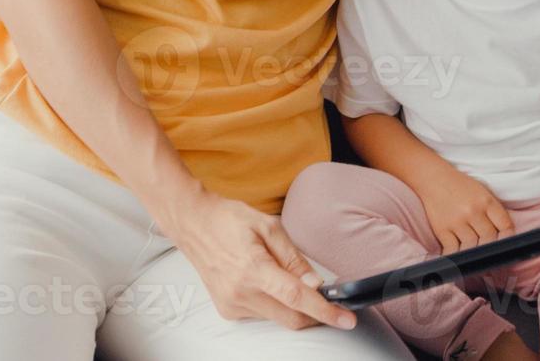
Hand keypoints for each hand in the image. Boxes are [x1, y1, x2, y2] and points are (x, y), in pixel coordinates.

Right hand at [155, 186, 357, 330]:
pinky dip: (274, 303)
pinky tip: (265, 280)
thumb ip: (294, 258)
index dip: (325, 311)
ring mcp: (232, 304)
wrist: (193, 224)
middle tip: (330, 300)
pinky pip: (262, 315)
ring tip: (281, 274)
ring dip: (292, 305)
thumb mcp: (269, 227)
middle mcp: (241, 292)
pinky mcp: (227, 310)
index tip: (346, 319)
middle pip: (291, 317)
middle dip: (315, 313)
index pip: (296, 298)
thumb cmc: (229, 219)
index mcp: (253, 268)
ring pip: (278, 318)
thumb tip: (315, 284)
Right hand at [412, 167, 514, 252]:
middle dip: (492, 250)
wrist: (433, 178)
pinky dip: (456, 258)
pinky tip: (459, 261)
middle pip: (489, 239)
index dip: (508, 240)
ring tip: (477, 262)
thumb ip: (494, 212)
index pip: (506, 226)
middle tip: (494, 259)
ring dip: (475, 255)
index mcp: (487, 201)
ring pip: (472, 248)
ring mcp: (457, 221)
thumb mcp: (482, 192)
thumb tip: (504, 236)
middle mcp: (473, 211)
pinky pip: (453, 250)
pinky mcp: (442, 229)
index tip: (508, 247)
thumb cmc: (460, 186)